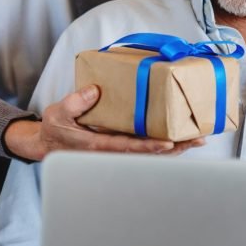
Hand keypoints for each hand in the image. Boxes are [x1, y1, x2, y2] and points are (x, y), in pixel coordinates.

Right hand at [3, 85, 205, 160]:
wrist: (49, 144)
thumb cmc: (55, 127)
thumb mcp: (58, 112)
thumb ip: (75, 102)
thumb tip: (95, 90)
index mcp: (98, 145)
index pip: (129, 147)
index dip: (150, 145)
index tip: (169, 142)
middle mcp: (112, 152)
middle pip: (148, 154)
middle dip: (174, 148)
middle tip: (197, 140)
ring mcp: (117, 152)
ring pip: (150, 154)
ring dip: (174, 149)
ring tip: (196, 140)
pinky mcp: (120, 148)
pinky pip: (145, 150)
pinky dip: (163, 146)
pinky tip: (179, 140)